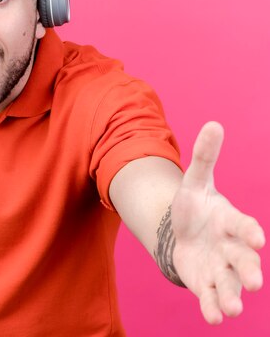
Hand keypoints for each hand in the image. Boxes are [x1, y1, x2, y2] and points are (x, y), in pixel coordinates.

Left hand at [171, 121, 264, 323]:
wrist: (183, 232)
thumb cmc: (196, 206)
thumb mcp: (195, 181)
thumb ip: (205, 157)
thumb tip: (213, 123)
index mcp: (231, 221)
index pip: (243, 226)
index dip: (249, 231)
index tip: (256, 237)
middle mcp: (231, 248)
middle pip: (243, 260)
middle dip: (249, 270)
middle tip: (254, 281)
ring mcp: (219, 269)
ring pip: (230, 285)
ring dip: (231, 297)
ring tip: (232, 309)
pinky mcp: (206, 284)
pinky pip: (211, 298)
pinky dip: (212, 308)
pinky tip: (213, 318)